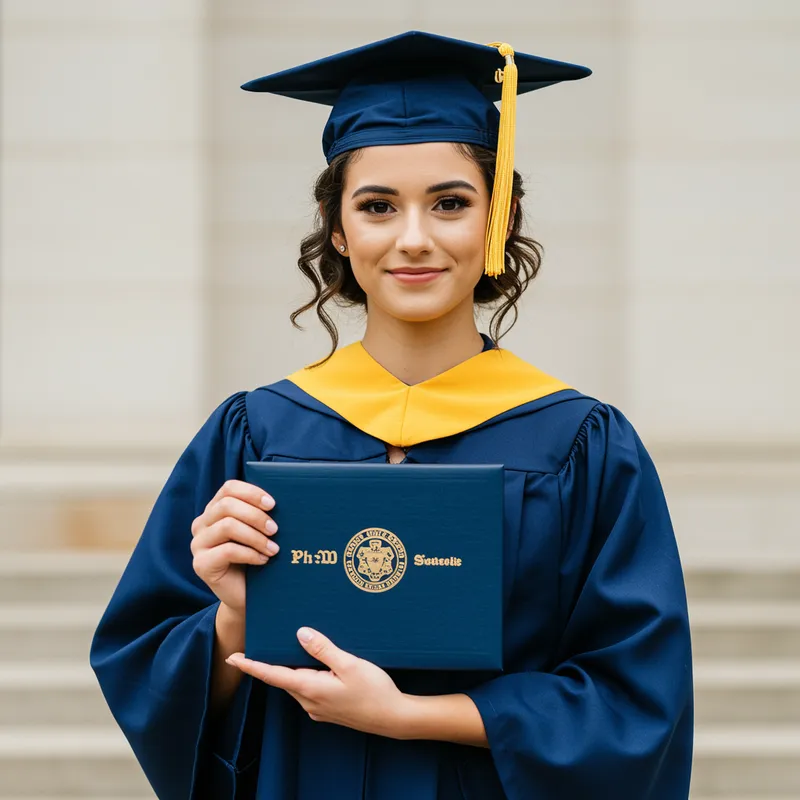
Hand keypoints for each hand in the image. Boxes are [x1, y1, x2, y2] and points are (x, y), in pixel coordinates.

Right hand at [191, 479, 278, 616]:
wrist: (245, 595)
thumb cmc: (255, 558)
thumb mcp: (258, 532)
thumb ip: (261, 514)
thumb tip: (286, 497)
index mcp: (215, 510)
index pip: (229, 488)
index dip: (251, 493)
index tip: (273, 504)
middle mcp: (202, 524)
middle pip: (227, 506)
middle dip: (256, 516)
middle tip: (275, 529)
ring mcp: (198, 544)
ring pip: (228, 526)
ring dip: (256, 536)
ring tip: (273, 548)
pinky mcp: (200, 564)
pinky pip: (227, 550)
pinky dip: (250, 553)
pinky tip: (263, 560)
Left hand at [226, 628, 406, 736]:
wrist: (393, 718)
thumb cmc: (374, 691)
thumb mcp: (350, 664)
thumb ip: (323, 649)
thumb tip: (300, 633)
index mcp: (311, 688)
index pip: (273, 675)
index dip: (251, 666)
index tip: (233, 658)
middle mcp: (309, 701)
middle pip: (283, 678)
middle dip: (271, 663)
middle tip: (261, 643)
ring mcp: (318, 708)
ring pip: (297, 684)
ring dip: (290, 669)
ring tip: (290, 649)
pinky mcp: (328, 710)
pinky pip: (309, 689)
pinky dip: (305, 676)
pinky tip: (316, 666)